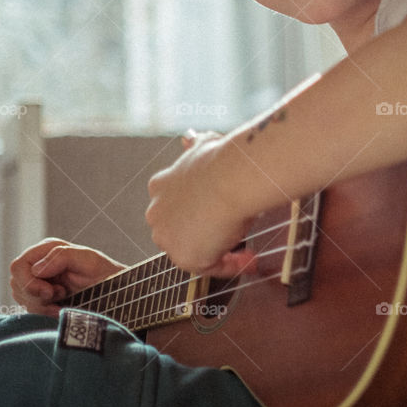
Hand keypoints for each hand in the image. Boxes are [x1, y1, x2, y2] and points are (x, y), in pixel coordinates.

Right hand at [10, 238, 124, 315]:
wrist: (116, 294)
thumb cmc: (105, 274)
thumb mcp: (88, 260)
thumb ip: (62, 257)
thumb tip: (36, 269)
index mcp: (47, 249)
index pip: (19, 266)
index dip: (29, 282)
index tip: (50, 293)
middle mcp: (40, 264)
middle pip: (17, 283)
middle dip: (36, 296)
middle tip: (61, 296)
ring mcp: (39, 282)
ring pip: (21, 298)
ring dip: (41, 305)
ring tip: (63, 301)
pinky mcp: (41, 299)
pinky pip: (30, 309)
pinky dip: (44, 313)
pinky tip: (60, 310)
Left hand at [145, 132, 258, 278]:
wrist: (229, 177)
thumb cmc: (222, 160)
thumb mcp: (204, 144)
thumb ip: (197, 146)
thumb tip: (194, 138)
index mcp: (160, 187)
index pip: (177, 207)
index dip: (202, 212)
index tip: (223, 212)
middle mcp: (157, 214)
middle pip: (182, 233)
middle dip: (207, 235)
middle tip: (236, 234)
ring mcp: (167, 238)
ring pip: (195, 251)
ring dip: (220, 252)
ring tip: (247, 252)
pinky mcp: (184, 257)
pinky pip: (211, 268)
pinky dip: (232, 266)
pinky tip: (250, 260)